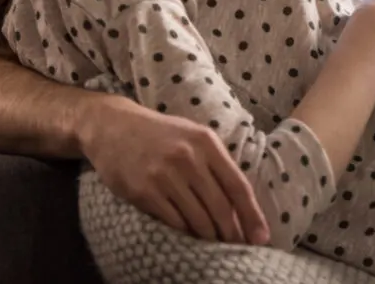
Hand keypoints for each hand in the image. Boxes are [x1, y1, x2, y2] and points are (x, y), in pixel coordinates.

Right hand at [80, 97, 269, 244]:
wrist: (113, 126)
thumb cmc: (161, 133)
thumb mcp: (194, 136)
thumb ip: (216, 162)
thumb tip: (239, 201)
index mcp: (206, 142)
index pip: (238, 185)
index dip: (252, 215)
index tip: (261, 237)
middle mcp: (188, 158)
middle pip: (220, 207)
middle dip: (232, 233)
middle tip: (238, 248)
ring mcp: (165, 176)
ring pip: (197, 218)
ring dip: (209, 237)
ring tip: (217, 246)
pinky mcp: (143, 192)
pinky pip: (173, 221)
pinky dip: (184, 233)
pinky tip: (190, 239)